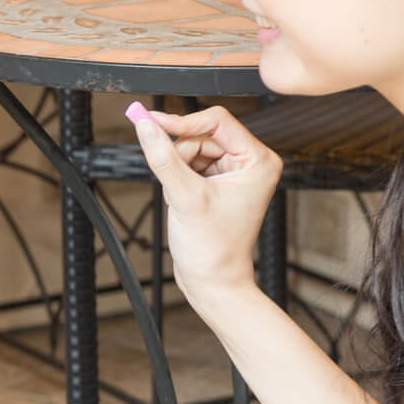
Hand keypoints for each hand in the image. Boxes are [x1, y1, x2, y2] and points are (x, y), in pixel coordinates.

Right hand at [127, 102, 280, 308]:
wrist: (212, 281)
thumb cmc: (213, 248)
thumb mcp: (183, 196)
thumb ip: (162, 156)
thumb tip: (144, 125)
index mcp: (258, 160)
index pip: (217, 121)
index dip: (182, 122)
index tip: (150, 122)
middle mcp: (251, 162)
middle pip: (203, 135)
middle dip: (181, 154)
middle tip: (171, 179)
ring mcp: (235, 172)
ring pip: (193, 148)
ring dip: (178, 167)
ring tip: (181, 197)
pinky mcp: (219, 182)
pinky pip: (191, 163)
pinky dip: (179, 176)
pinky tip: (182, 198)